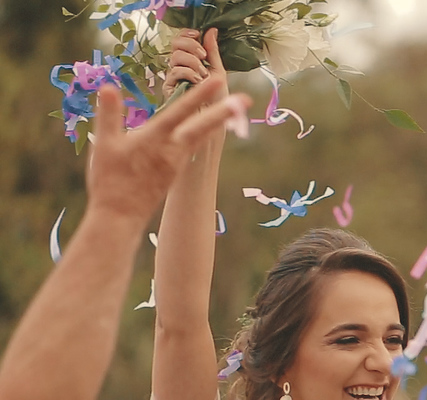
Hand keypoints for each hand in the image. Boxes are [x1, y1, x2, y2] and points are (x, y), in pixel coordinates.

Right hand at [85, 78, 249, 225]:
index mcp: (156, 139)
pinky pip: (193, 145)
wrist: (120, 215)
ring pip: (201, 136)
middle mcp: (173, 149)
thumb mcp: (104, 145)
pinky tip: (208, 127)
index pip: (180, 110)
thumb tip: (109, 87)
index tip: (217, 81)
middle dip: (223, 111)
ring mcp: (177, 160)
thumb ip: (109, 115)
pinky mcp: (176, 169)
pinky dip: (203, 133)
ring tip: (233, 109)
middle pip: (202, 126)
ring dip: (216, 121)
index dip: (198, 95)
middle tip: (245, 99)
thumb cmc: (109, 180)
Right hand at [163, 28, 227, 100]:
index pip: (182, 39)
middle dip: (191, 46)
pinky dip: (189, 72)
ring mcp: (174, 76)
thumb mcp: (218, 71)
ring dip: (193, 62)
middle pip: (176, 44)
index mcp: (191, 60)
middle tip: (203, 56)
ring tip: (203, 74)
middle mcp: (180, 66)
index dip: (187, 34)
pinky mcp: (169, 87)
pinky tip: (197, 80)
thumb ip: (213, 51)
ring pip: (176, 56)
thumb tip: (212, 30)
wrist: (215, 119)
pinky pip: (175, 71)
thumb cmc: (217, 99)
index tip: (198, 35)